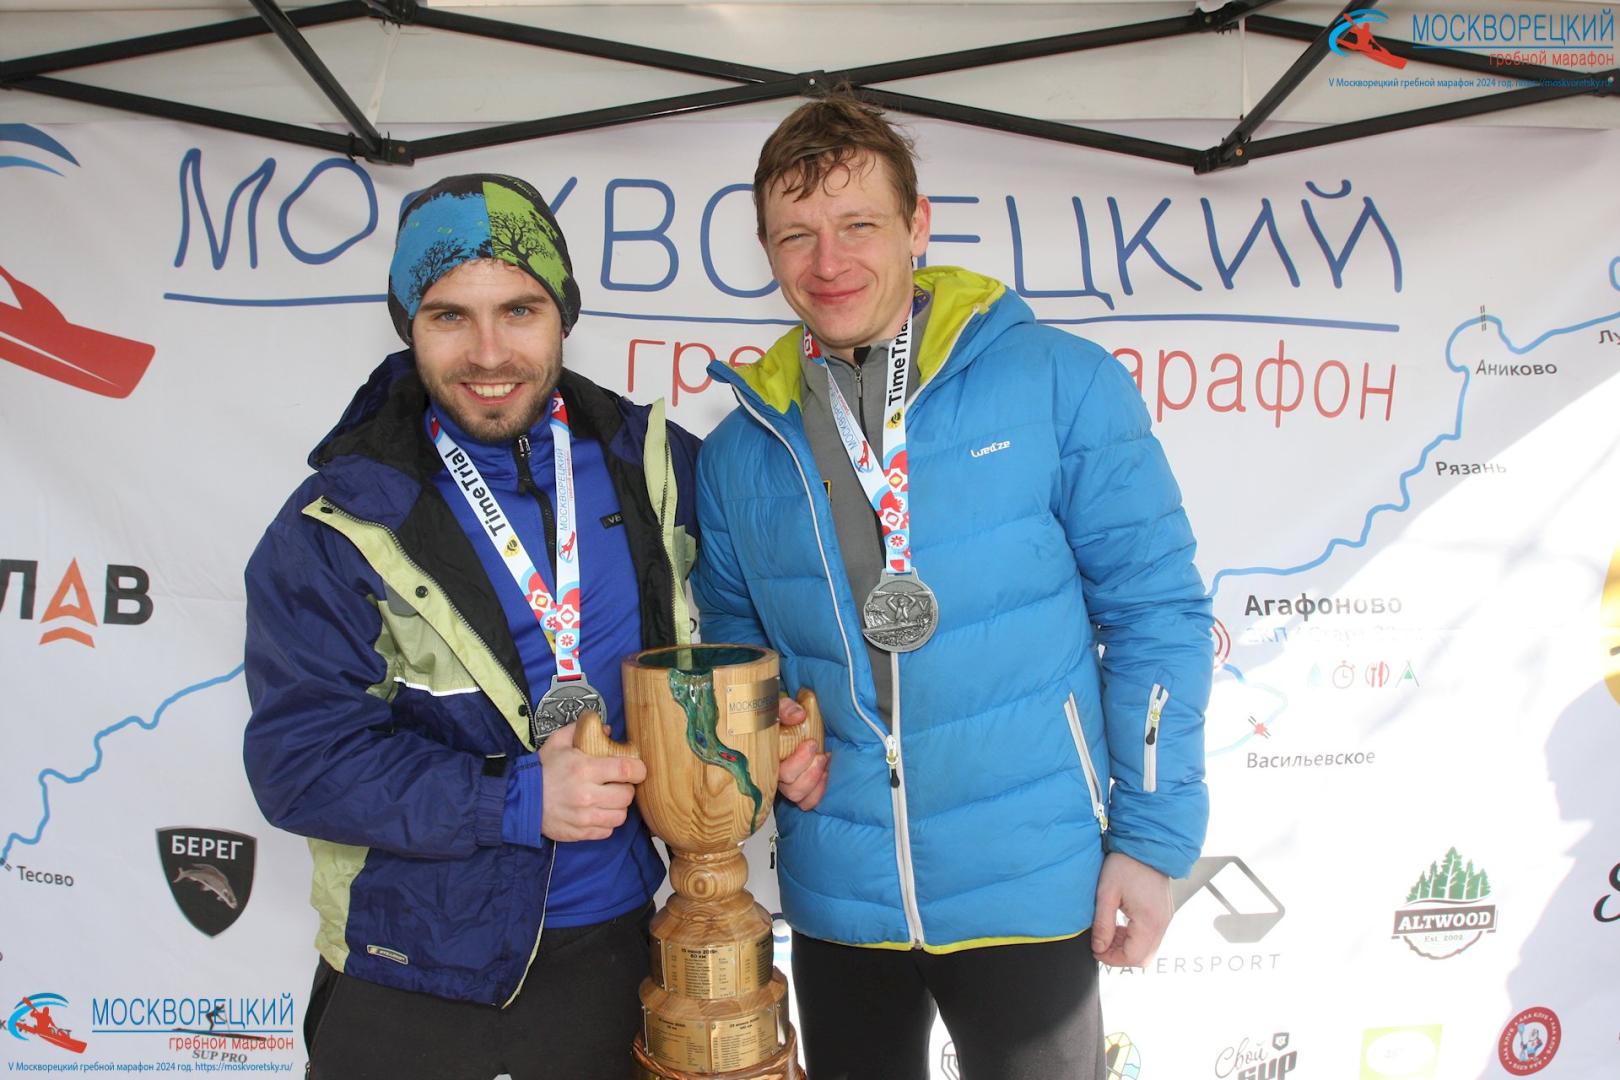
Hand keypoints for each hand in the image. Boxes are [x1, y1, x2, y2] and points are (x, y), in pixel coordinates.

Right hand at [538, 720, 646, 841]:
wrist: (520, 800)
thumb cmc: (542, 770)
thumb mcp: (558, 743)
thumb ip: (581, 730)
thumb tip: (608, 729)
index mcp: (584, 769)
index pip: (626, 770)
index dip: (638, 769)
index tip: (637, 769)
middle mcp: (587, 795)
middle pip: (627, 795)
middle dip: (627, 788)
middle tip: (618, 784)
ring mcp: (584, 817)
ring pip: (620, 816)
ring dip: (618, 807)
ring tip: (609, 800)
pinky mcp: (580, 833)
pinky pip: (607, 831)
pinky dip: (606, 823)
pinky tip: (598, 812)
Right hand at [775, 695, 827, 810]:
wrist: (787, 721)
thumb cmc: (779, 715)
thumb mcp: (779, 706)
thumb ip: (785, 708)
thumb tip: (798, 716)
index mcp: (766, 756)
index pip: (779, 772)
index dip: (797, 762)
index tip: (811, 743)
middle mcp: (774, 774)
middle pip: (791, 789)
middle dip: (810, 772)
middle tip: (820, 753)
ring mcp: (786, 783)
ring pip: (799, 797)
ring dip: (815, 780)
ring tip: (823, 760)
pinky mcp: (798, 788)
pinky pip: (806, 802)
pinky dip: (818, 792)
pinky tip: (825, 774)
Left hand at [1091, 852, 1172, 967]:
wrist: (1146, 844)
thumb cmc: (1125, 865)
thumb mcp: (1107, 894)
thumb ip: (1103, 924)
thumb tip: (1098, 948)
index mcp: (1150, 921)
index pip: (1133, 957)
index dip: (1112, 959)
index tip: (1096, 950)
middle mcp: (1163, 924)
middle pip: (1143, 958)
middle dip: (1120, 955)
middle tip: (1102, 942)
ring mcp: (1165, 919)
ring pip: (1147, 948)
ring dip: (1127, 946)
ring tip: (1109, 930)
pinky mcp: (1164, 914)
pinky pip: (1151, 936)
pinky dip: (1135, 937)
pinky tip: (1121, 923)